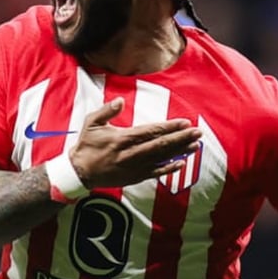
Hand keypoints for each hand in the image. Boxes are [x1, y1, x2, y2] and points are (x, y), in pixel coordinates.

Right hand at [69, 99, 201, 187]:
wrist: (80, 172)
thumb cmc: (86, 145)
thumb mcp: (91, 123)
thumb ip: (106, 111)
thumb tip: (120, 101)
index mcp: (122, 139)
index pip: (151, 132)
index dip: (170, 128)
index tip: (185, 122)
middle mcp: (131, 154)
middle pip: (161, 145)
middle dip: (181, 138)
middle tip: (198, 132)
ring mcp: (134, 167)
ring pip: (161, 159)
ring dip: (180, 152)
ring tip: (195, 145)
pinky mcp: (135, 177)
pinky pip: (155, 173)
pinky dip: (169, 169)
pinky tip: (181, 163)